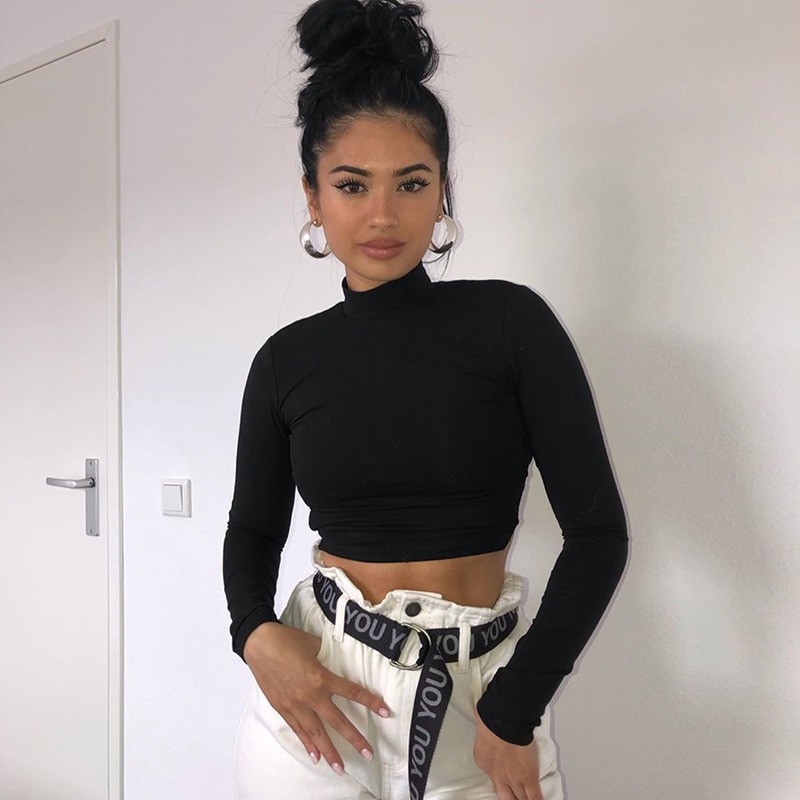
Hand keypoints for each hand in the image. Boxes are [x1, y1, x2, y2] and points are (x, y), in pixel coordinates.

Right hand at [244, 622, 390, 774]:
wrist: (259, 644)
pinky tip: (315, 756)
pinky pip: (298, 730)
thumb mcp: (313, 645)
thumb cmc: (286, 640)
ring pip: (316, 733)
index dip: (370, 702)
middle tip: (368, 753)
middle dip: (354, 739)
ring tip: (340, 767)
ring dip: (329, 752)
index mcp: (321, 678)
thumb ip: (324, 657)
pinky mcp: (283, 708)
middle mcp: (311, 696)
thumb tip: (329, 660)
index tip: (385, 712)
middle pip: (337, 721)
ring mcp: (296, 705)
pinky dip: (307, 744)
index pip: (352, 692)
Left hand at [472, 705, 543, 799]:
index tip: (504, 781)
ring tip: (527, 798)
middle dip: (510, 797)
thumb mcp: (482, 728)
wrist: (503, 722)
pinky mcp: (528, 778)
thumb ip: (486, 734)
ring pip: (519, 798)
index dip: (500, 780)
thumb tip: (486, 725)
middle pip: (504, 795)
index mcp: (484, 761)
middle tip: (515, 797)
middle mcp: (496, 774)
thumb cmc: (492, 718)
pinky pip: (534, 797)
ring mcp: (513, 778)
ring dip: (523, 798)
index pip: (492, 776)